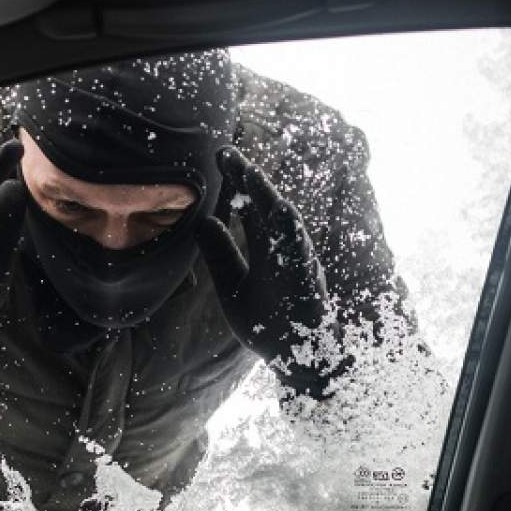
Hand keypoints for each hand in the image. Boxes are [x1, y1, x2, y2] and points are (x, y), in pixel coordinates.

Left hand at [195, 146, 346, 396]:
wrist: (296, 357)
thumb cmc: (267, 321)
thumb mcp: (231, 285)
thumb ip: (219, 254)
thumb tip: (203, 221)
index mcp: (264, 247)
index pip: (249, 206)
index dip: (236, 181)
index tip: (218, 156)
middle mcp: (281, 249)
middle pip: (264, 205)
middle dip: (248, 178)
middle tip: (226, 153)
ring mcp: (296, 262)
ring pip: (284, 222)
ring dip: (268, 197)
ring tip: (250, 173)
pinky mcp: (307, 280)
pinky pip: (302, 252)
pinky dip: (292, 232)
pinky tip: (282, 210)